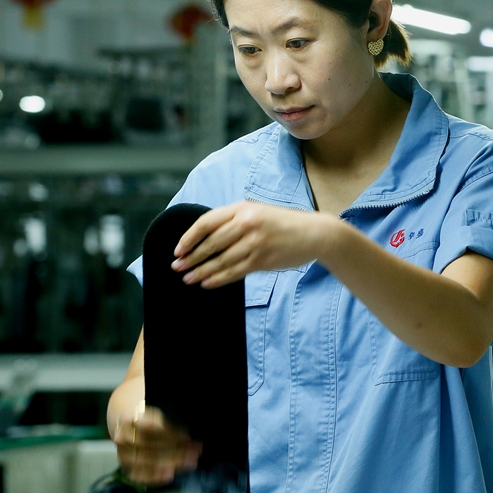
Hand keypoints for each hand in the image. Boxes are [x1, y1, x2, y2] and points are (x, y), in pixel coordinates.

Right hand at [112, 405, 200, 485]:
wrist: (124, 427)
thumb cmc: (145, 421)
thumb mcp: (154, 416)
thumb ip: (167, 426)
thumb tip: (186, 438)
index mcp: (129, 419)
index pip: (151, 427)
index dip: (170, 432)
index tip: (187, 437)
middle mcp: (123, 437)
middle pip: (150, 445)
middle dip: (175, 449)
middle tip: (194, 451)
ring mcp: (123, 454)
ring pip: (147, 460)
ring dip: (171, 462)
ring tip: (189, 462)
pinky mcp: (125, 467)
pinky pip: (139, 475)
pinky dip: (155, 476)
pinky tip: (170, 475)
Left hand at [171, 201, 335, 287]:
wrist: (316, 233)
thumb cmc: (284, 224)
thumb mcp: (258, 212)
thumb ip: (234, 221)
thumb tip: (205, 239)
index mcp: (242, 208)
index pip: (206, 223)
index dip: (189, 238)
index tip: (178, 250)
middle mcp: (247, 224)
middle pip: (210, 243)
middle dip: (191, 257)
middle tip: (177, 267)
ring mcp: (255, 243)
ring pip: (220, 260)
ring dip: (201, 271)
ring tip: (188, 278)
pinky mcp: (263, 260)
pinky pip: (235, 272)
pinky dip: (218, 279)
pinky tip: (207, 283)